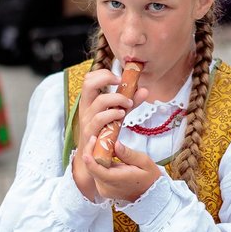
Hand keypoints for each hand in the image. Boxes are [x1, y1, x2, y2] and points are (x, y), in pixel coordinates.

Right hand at [71, 69, 147, 200]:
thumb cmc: (105, 132)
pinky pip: (100, 120)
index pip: (89, 78)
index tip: (119, 77)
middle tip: (122, 83)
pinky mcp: (91, 133)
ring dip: (116, 99)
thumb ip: (130, 102)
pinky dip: (112, 114)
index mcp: (89, 101)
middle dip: (106, 79)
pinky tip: (121, 115)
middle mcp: (86, 108)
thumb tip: (144, 89)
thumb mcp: (117, 114)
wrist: (94, 157)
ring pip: (99, 101)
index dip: (103, 74)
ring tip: (127, 104)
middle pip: (88, 83)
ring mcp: (87, 120)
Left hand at [81, 139, 161, 203]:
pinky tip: (107, 157)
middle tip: (98, 139)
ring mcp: (103, 190)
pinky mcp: (103, 190)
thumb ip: (128, 154)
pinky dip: (99, 164)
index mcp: (115, 179)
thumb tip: (116, 144)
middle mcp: (105, 187)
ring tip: (104, 146)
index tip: (93, 139)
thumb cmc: (149, 177)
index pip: (93, 167)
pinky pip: (96, 173)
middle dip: (92, 151)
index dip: (89, 152)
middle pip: (90, 167)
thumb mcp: (144, 161)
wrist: (151, 194)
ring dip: (95, 157)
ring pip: (92, 170)